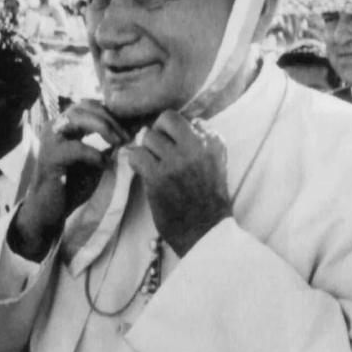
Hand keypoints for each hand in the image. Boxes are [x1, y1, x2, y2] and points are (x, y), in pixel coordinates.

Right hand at [13, 101, 129, 260]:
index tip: (131, 127)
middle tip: (127, 135)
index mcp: (65, 125)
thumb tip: (132, 130)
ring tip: (119, 142)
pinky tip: (103, 164)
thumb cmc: (72, 184)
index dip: (112, 113)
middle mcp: (55, 127)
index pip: (90, 105)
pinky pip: (75, 147)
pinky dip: (93, 153)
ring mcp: (50, 140)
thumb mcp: (95, 159)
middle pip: (85, 106)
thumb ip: (108, 144)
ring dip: (103, 127)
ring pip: (77, 118)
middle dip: (110, 118)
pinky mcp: (50, 157)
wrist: (49, 210)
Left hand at [128, 111, 230, 257]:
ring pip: (148, 137)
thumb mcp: (215, 163)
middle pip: (166, 119)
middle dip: (159, 132)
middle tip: (159, 150)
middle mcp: (197, 147)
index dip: (176, 132)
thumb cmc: (208, 199)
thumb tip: (174, 125)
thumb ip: (201, 141)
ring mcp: (177, 161)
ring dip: (147, 151)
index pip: (188, 119)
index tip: (175, 147)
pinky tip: (144, 172)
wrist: (205, 232)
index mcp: (213, 142)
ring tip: (154, 166)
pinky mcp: (159, 177)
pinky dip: (136, 162)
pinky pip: (136, 155)